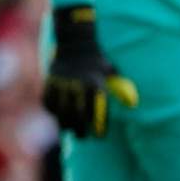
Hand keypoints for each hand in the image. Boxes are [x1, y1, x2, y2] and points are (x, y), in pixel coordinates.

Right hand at [41, 6, 139, 139]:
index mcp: (93, 83)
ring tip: (68, 129)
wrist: (75, 44)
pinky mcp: (49, 81)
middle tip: (82, 136)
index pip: (95, 111)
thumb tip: (132, 104)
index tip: (100, 136)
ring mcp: (60, 83)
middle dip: (79, 128)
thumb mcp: (112, 72)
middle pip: (76, 114)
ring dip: (64, 122)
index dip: (98, 125)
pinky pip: (47, 100)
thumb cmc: (97, 61)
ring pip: (60, 110)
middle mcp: (76, 84)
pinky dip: (51, 109)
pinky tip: (56, 115)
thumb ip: (122, 89)